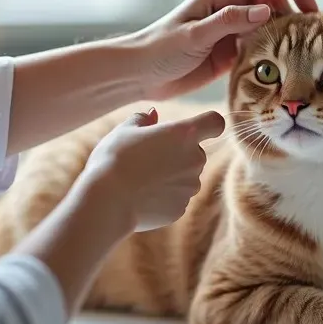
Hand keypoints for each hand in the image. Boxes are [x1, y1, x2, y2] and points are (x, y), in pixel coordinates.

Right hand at [79, 108, 225, 233]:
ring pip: (186, 177)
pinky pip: (176, 198)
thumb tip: (152, 115)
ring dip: (172, 176)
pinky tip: (141, 197)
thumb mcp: (124, 131)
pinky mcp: (181, 208)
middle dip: (178, 153)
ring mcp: (190, 186)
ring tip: (141, 179)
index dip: (208, 124)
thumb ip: (142, 120)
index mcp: (185, 134)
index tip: (194, 128)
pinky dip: (164, 196)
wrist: (108, 201)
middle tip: (148, 157)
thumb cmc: (114, 159)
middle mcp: (195, 160)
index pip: (214, 122)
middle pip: (195, 152)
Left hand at [133, 0, 318, 99]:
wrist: (139, 74)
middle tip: (307, 41)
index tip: (310, 12)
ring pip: (272, 22)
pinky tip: (280, 68)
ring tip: (298, 56)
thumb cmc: (160, 50)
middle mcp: (232, 6)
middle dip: (296, 13)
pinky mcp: (232, 50)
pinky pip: (261, 45)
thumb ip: (229, 21)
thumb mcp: (194, 35)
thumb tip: (269, 9)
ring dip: (286, 35)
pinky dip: (274, 52)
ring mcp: (233, 28)